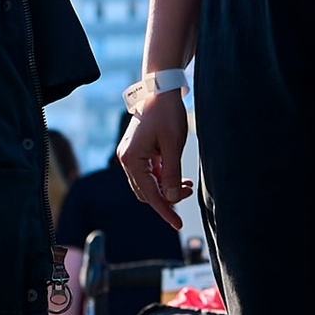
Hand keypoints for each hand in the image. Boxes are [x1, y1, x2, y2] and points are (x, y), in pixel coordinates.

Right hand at [117, 89, 187, 224]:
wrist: (159, 90)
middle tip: (188, 192)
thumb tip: (172, 198)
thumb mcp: (173, 145)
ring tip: (186, 184)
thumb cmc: (166, 114)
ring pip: (148, 184)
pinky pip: (150, 173)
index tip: (178, 224)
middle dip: (167, 198)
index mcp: (132, 159)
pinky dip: (163, 178)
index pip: (150, 194)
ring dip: (166, 188)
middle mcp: (127, 160)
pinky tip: (178, 176)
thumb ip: (172, 174)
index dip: (165, 210)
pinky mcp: (137, 152)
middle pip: (146, 192)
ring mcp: (131, 156)